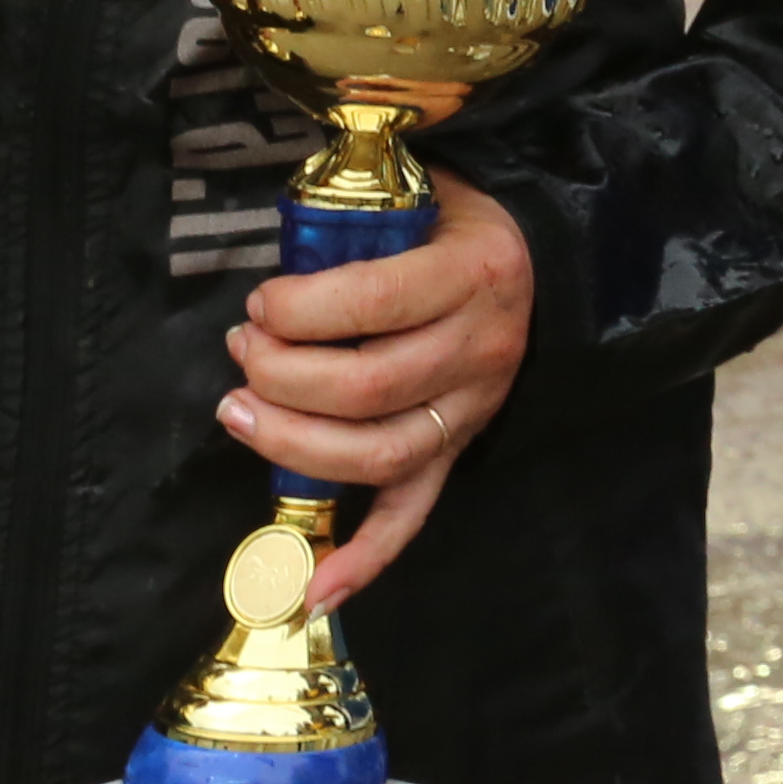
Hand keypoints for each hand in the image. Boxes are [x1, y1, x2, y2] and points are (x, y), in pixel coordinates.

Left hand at [219, 173, 531, 601]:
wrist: (543, 253)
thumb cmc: (459, 221)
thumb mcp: (426, 193)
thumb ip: (357, 217)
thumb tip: (273, 243)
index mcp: (476, 274)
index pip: (370, 305)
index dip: (298, 310)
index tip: (259, 302)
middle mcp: (483, 348)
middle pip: (364, 388)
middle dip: (280, 375)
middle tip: (242, 350)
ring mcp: (473, 408)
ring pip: (376, 454)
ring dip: (292, 445)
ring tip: (239, 413)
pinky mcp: (459, 448)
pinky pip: (414, 514)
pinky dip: (365, 560)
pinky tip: (312, 590)